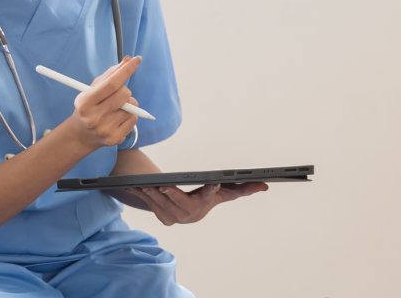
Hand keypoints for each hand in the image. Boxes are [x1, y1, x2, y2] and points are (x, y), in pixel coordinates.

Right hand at [58, 56, 141, 150]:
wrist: (81, 135)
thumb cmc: (88, 107)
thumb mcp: (92, 90)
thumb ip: (110, 75)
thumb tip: (128, 60)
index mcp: (85, 102)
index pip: (111, 83)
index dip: (126, 70)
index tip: (137, 59)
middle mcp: (95, 117)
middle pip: (124, 94)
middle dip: (124, 90)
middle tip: (116, 94)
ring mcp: (105, 129)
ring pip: (132, 106)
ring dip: (127, 104)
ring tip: (114, 108)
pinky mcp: (115, 138)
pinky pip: (134, 119)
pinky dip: (130, 115)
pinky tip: (117, 118)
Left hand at [132, 182, 267, 225]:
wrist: (185, 210)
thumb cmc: (205, 197)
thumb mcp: (223, 192)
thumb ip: (242, 189)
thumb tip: (265, 185)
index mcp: (204, 206)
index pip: (209, 197)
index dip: (211, 190)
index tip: (214, 182)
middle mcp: (189, 215)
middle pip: (179, 204)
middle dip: (171, 196)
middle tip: (163, 186)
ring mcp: (175, 218)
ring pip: (162, 205)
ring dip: (153, 196)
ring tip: (146, 186)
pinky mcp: (162, 218)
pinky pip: (151, 206)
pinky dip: (144, 197)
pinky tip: (136, 188)